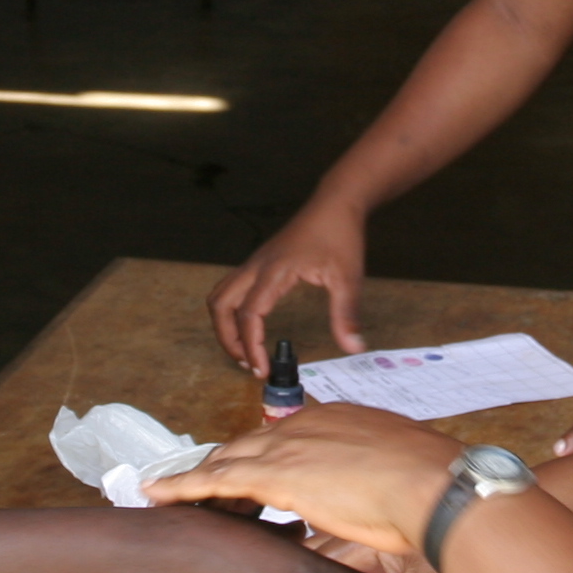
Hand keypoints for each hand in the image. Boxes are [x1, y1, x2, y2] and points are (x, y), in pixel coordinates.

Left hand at [148, 405, 464, 564]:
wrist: (435, 488)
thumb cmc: (429, 492)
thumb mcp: (394, 481)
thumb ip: (370, 489)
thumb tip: (369, 514)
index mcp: (335, 421)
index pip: (282, 441)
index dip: (259, 463)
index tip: (247, 482)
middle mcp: (305, 425)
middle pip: (247, 447)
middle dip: (221, 470)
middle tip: (195, 491)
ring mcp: (288, 446)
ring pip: (226, 461)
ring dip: (197, 480)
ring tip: (167, 495)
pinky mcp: (275, 475)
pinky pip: (215, 480)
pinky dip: (184, 487)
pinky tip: (160, 495)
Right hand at [207, 203, 368, 374]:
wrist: (335, 203)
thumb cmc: (340, 234)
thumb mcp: (348, 277)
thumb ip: (346, 314)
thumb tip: (353, 347)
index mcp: (274, 271)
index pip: (249, 315)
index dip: (251, 347)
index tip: (262, 369)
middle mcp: (257, 266)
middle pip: (220, 306)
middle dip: (228, 340)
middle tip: (249, 365)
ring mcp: (255, 262)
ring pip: (220, 296)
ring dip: (225, 325)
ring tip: (245, 350)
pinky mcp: (258, 262)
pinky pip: (230, 288)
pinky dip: (231, 311)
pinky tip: (250, 325)